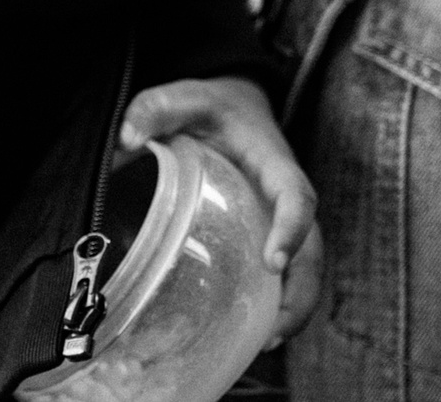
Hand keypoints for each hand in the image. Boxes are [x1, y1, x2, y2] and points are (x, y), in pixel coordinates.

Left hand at [120, 74, 324, 347]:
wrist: (238, 106)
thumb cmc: (216, 107)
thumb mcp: (189, 96)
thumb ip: (159, 106)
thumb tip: (127, 135)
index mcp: (274, 162)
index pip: (297, 195)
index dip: (292, 228)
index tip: (274, 261)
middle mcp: (284, 197)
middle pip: (313, 247)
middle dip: (301, 290)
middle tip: (271, 330)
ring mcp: (279, 220)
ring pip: (305, 268)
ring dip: (292, 307)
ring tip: (261, 343)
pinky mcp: (268, 235)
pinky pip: (285, 274)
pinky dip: (277, 304)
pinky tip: (250, 332)